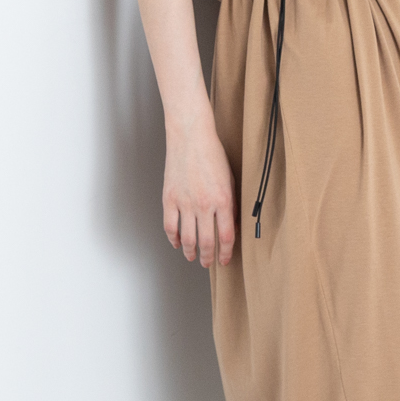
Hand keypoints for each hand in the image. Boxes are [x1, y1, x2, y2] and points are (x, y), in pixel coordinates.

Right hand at [163, 120, 237, 268]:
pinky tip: (177, 243)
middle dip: (208, 258)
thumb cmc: (212, 154)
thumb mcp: (230, 180)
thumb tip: (230, 225)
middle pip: (207, 242)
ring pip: (187, 238)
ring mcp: (185, 202)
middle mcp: (204, 204)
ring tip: (193, 257)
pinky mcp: (169, 198)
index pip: (226, 236)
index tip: (225, 260)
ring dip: (191, 252)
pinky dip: (173, 239)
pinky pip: (170, 226)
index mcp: (223, 200)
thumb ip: (230, 204)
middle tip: (208, 263)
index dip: (226, 253)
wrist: (191, 136)